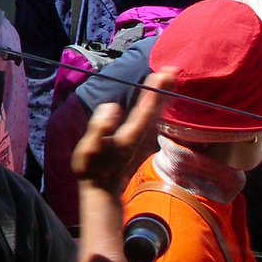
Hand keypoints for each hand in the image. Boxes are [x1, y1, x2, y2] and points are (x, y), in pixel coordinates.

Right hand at [72, 72, 170, 195]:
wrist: (102, 191)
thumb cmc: (91, 169)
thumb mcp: (88, 148)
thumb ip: (99, 127)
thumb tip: (112, 107)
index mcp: (129, 135)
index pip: (145, 108)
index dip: (154, 91)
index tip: (163, 73)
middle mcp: (141, 136)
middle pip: (156, 109)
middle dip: (164, 89)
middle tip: (173, 70)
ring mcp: (143, 140)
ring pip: (157, 114)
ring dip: (164, 96)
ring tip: (169, 79)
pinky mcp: (141, 142)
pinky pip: (153, 119)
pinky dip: (159, 107)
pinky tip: (160, 101)